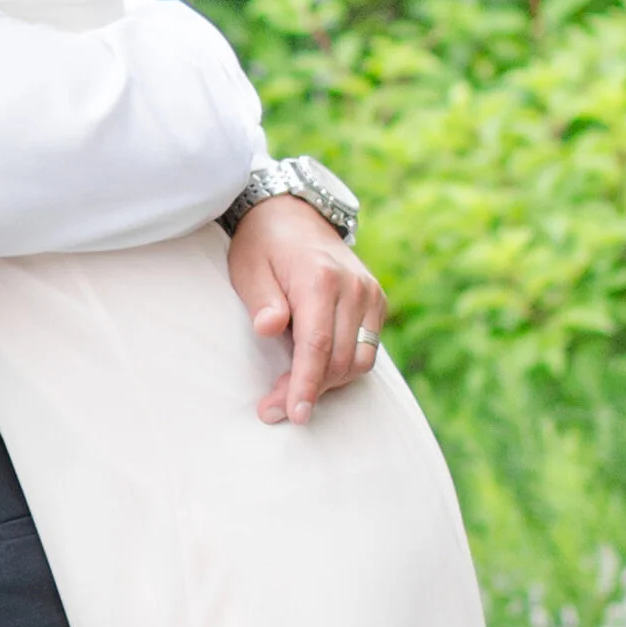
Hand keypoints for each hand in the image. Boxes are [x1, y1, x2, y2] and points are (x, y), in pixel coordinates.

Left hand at [227, 195, 387, 426]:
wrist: (295, 213)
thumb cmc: (264, 245)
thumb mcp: (248, 267)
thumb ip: (262, 301)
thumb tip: (268, 329)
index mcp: (319, 279)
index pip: (317, 345)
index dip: (305, 384)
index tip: (294, 413)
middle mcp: (353, 287)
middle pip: (340, 359)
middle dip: (310, 391)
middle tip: (274, 408)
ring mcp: (370, 293)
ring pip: (359, 360)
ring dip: (329, 383)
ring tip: (293, 390)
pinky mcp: (376, 301)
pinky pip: (367, 348)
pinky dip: (344, 367)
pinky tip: (316, 369)